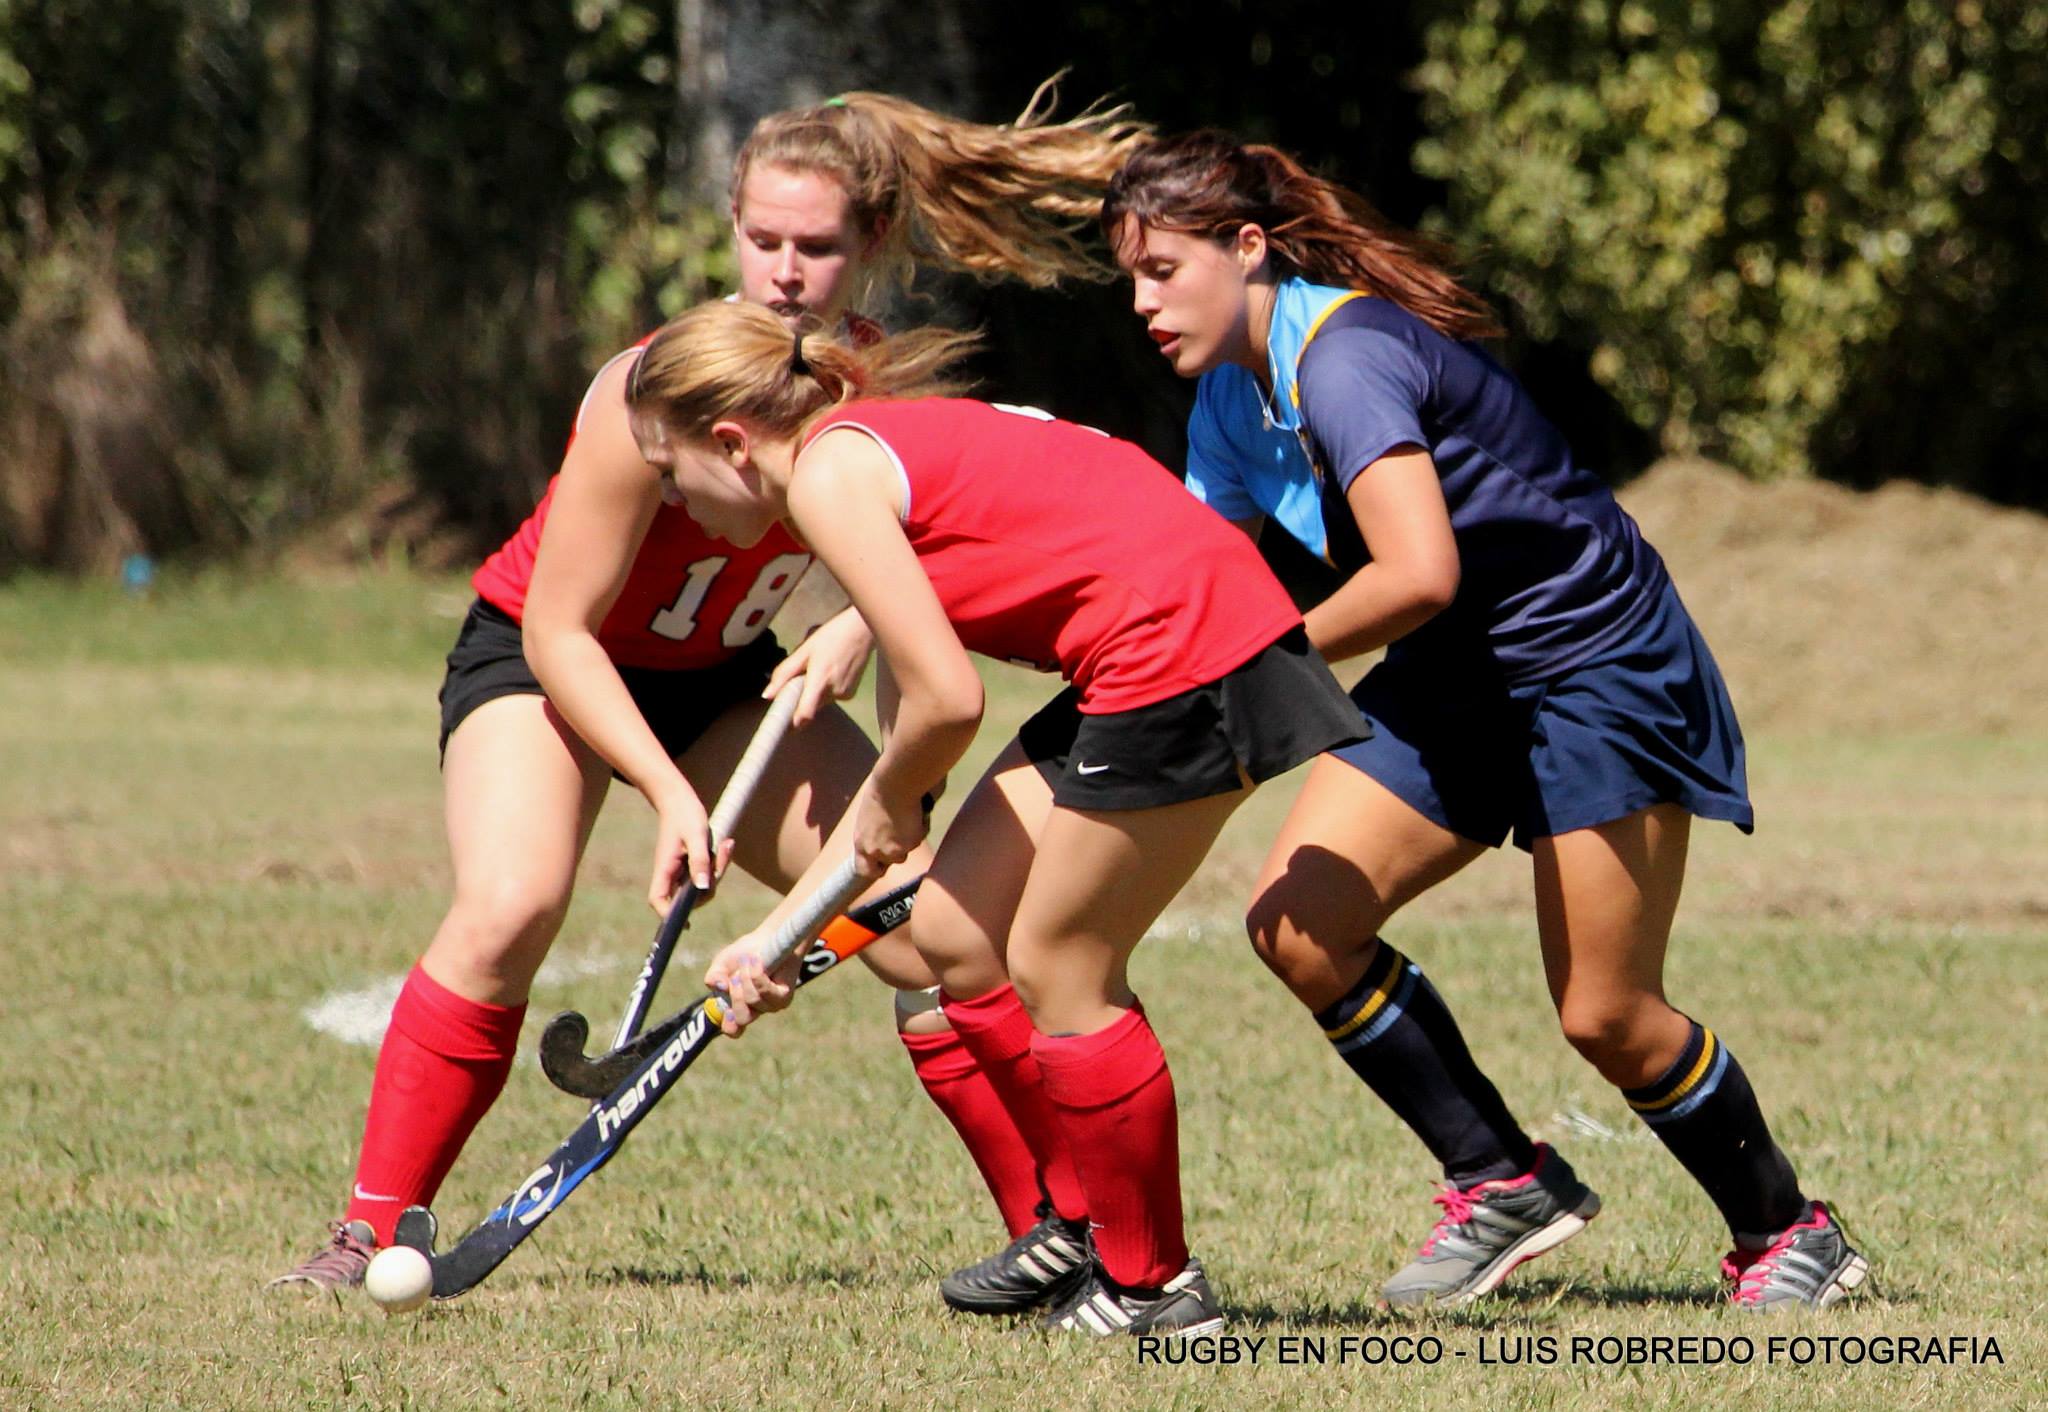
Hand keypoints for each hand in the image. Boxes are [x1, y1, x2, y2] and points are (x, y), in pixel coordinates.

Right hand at [647, 781, 731, 913]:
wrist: (680, 799)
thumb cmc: (685, 815)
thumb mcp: (696, 836)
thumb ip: (700, 861)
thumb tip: (703, 887)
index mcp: (664, 868)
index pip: (658, 899)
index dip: (667, 915)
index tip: (685, 924)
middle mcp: (671, 873)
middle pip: (688, 898)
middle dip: (711, 884)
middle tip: (722, 853)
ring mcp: (680, 870)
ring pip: (702, 886)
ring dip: (718, 871)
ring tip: (725, 844)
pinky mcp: (690, 864)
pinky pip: (707, 874)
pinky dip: (718, 863)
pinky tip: (725, 844)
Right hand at [702, 932, 795, 1036]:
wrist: (769, 938)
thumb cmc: (744, 953)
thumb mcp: (721, 964)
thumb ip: (713, 977)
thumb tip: (721, 987)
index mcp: (738, 1007)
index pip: (733, 1029)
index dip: (729, 1025)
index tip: (727, 1010)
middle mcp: (756, 1010)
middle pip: (742, 1017)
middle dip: (736, 993)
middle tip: (736, 975)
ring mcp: (771, 1005)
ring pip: (752, 1000)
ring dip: (745, 976)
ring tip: (749, 961)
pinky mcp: (784, 997)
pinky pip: (764, 990)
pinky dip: (756, 974)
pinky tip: (756, 961)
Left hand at [765, 606, 873, 725]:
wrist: (862, 630)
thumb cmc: (832, 636)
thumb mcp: (804, 650)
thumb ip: (784, 673)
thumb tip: (767, 695)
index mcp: (820, 679)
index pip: (806, 713)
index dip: (793, 722)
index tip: (783, 725)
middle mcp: (834, 691)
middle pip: (808, 707)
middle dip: (800, 698)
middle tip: (802, 676)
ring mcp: (844, 694)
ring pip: (819, 702)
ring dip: (813, 692)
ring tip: (820, 668)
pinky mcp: (850, 695)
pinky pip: (830, 698)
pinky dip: (825, 689)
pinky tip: (831, 671)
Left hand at [850, 776, 929, 876]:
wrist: (895, 785)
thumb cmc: (880, 793)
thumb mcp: (867, 818)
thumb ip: (872, 833)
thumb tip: (880, 838)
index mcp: (861, 843)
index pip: (863, 869)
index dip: (874, 868)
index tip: (881, 865)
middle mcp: (875, 851)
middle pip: (889, 863)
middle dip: (896, 855)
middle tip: (902, 842)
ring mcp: (894, 850)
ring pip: (905, 851)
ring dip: (908, 840)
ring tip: (906, 819)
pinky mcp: (911, 844)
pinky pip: (917, 840)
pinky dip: (918, 830)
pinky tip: (914, 815)